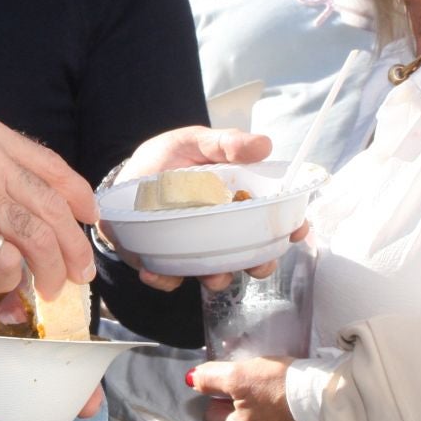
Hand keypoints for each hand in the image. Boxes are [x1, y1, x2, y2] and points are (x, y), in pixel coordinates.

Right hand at [0, 116, 97, 297]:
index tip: (90, 218)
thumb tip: (21, 190)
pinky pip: (5, 256)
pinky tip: (5, 282)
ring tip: (53, 288)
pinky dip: (12, 274)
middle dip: (74, 244)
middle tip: (82, 270)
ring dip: (53, 267)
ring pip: (39, 234)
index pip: (52, 165)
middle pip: (53, 205)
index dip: (79, 195)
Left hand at [101, 127, 308, 290]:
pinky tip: (153, 271)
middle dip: (260, 264)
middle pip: (252, 256)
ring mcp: (193, 250)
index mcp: (235, 203)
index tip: (298, 230)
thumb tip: (264, 145)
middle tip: (258, 263)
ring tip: (210, 274)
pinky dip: (163, 279)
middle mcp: (220, 231)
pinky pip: (168, 278)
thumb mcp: (194, 142)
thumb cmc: (165, 159)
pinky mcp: (162, 262)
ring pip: (216, 275)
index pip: (271, 218)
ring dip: (217, 278)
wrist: (122, 179)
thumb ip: (226, 143)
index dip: (290, 227)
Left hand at [191, 357, 327, 420]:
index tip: (234, 386)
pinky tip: (307, 412)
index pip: (214, 418)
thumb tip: (191, 380)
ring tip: (288, 398)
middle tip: (264, 389)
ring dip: (276, 420)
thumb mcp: (242, 374)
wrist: (335, 400)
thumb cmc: (286, 386)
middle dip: (249, 412)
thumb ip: (212, 378)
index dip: (220, 400)